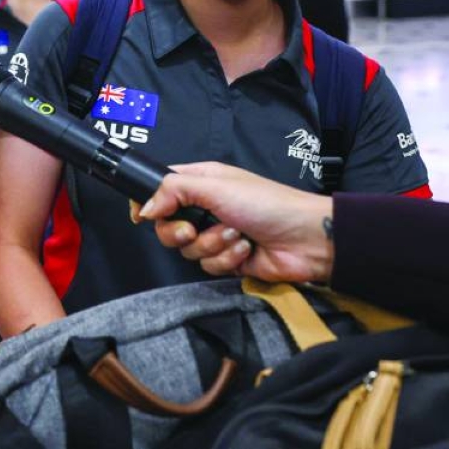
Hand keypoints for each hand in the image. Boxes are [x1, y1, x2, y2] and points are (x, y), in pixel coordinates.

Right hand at [138, 161, 333, 282]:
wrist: (305, 238)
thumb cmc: (265, 202)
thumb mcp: (215, 186)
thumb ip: (173, 191)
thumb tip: (145, 208)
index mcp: (200, 183)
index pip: (161, 190)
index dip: (148, 203)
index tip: (142, 216)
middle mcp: (203, 208)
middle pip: (166, 226)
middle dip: (179, 232)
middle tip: (195, 229)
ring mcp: (215, 235)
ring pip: (187, 249)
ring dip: (211, 245)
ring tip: (236, 235)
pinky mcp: (227, 259)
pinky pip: (207, 266)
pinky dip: (226, 259)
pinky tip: (246, 250)